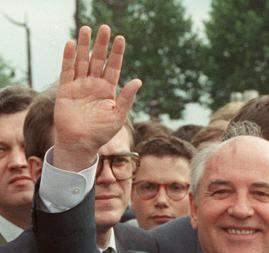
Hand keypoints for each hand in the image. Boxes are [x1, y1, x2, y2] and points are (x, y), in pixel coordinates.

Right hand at [53, 25, 141, 168]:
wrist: (81, 143)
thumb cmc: (102, 132)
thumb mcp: (118, 116)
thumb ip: (127, 98)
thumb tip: (138, 81)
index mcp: (108, 91)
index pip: (114, 67)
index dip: (117, 53)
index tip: (120, 39)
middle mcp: (94, 85)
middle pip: (98, 60)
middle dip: (101, 45)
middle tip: (104, 28)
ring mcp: (79, 86)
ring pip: (82, 61)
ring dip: (84, 46)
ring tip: (87, 29)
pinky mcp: (65, 90)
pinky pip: (67, 71)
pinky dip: (69, 58)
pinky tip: (72, 45)